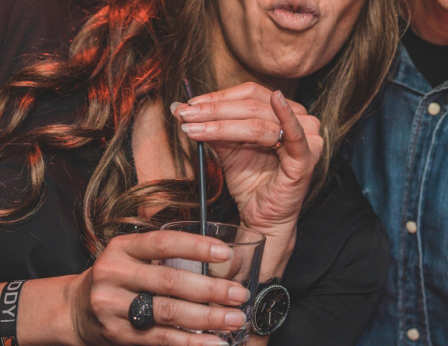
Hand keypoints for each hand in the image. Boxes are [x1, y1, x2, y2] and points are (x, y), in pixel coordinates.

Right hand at [68, 229, 248, 345]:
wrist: (74, 309)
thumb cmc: (119, 275)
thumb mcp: (134, 254)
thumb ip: (168, 255)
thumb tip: (224, 259)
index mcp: (123, 248)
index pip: (164, 244)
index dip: (197, 247)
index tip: (227, 253)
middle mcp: (115, 275)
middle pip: (169, 282)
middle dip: (210, 290)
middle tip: (239, 295)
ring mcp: (112, 307)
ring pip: (167, 313)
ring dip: (206, 318)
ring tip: (233, 320)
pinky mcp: (116, 335)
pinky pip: (158, 339)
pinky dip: (189, 342)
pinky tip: (211, 342)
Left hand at [171, 83, 323, 252]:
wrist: (262, 220)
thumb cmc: (252, 183)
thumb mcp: (229, 149)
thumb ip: (212, 127)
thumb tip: (180, 108)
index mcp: (286, 112)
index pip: (251, 94)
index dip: (219, 97)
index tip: (189, 105)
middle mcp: (301, 120)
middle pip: (253, 105)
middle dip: (215, 111)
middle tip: (186, 115)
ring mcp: (307, 138)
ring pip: (260, 122)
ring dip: (222, 123)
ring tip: (194, 127)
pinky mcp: (306, 158)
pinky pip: (294, 134)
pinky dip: (285, 115)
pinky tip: (276, 100)